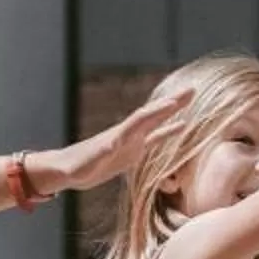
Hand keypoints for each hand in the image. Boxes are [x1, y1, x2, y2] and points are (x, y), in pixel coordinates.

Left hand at [29, 88, 198, 195]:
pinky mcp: (132, 150)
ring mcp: (131, 140)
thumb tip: (111, 144)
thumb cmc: (74, 167)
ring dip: (172, 110)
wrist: (67, 168)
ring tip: (190, 98)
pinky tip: (182, 125)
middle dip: (172, 103)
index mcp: (118, 135)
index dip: (158, 112)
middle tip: (192, 90)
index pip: (142, 119)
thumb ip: (99, 154)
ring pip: (156, 121)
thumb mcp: (87, 162)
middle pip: (153, 114)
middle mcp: (127, 134)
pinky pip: (155, 138)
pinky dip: (169, 131)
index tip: (174, 103)